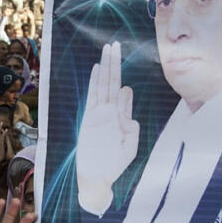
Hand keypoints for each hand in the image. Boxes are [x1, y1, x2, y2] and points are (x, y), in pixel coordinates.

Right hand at [76, 41, 138, 214]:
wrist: (96, 178)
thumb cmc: (114, 165)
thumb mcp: (130, 148)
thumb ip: (132, 131)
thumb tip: (131, 115)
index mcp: (121, 119)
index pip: (123, 95)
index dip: (124, 82)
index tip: (124, 74)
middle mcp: (109, 113)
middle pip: (112, 83)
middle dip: (114, 64)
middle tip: (115, 44)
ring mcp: (99, 114)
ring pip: (103, 85)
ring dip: (106, 67)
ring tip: (108, 49)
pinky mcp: (89, 118)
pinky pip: (93, 95)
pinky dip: (95, 82)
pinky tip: (97, 69)